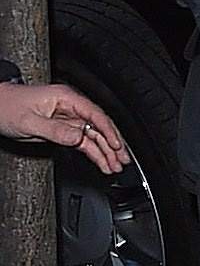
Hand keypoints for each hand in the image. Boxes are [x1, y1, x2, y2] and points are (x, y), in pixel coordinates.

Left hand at [0, 83, 128, 174]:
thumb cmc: (7, 107)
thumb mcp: (29, 121)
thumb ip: (55, 130)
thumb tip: (78, 137)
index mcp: (65, 98)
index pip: (95, 114)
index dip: (108, 131)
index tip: (116, 146)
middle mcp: (70, 107)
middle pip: (99, 126)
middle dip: (113, 144)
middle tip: (122, 161)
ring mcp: (68, 119)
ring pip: (94, 136)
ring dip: (105, 152)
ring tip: (115, 166)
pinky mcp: (64, 129)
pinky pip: (83, 142)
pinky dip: (94, 152)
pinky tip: (102, 162)